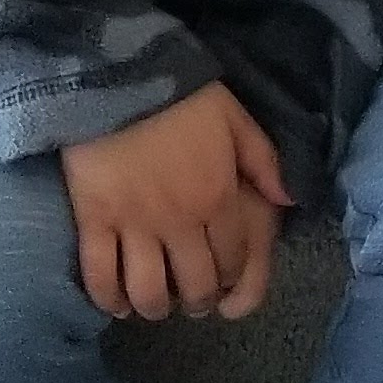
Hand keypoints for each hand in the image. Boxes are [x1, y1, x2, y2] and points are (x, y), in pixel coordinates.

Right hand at [58, 83, 292, 324]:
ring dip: (155, 308)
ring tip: (156, 307)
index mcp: (218, 198)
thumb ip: (265, 162)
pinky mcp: (94, 220)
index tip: (225, 281)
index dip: (232, 279)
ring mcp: (134, 224)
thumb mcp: (236, 119)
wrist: (119, 74)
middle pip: (195, 284)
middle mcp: (180, 221)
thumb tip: (289, 202)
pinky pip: (100, 275)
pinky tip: (115, 304)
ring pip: (149, 290)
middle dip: (199, 302)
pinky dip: (107, 298)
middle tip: (194, 301)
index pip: (233, 260)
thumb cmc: (182, 95)